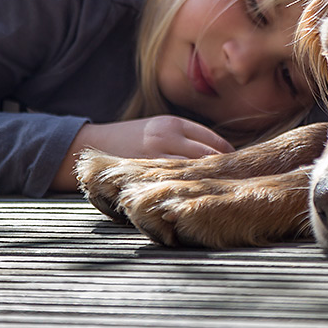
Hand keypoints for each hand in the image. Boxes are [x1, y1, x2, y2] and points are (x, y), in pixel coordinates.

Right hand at [50, 116, 234, 190]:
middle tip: (238, 187)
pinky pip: (172, 186)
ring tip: (222, 197)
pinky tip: (194, 203)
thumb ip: (185, 140)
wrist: (88, 148)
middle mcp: (166, 137)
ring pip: (193, 172)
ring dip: (208, 185)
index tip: (239, 171)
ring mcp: (154, 157)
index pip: (214, 142)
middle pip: (209, 157)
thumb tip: (220, 159)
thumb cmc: (129, 140)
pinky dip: (186, 194)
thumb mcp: (158, 130)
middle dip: (224, 173)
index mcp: (172, 124)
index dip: (230, 158)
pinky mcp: (142, 174)